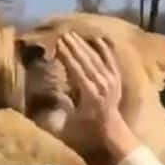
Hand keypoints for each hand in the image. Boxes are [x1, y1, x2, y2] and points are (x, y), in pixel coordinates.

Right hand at [57, 32, 139, 162]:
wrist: (112, 130)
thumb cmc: (87, 128)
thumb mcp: (70, 122)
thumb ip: (60, 108)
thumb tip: (47, 92)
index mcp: (89, 94)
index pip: (76, 70)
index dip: (67, 56)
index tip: (57, 44)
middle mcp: (102, 84)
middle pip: (86, 60)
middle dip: (74, 46)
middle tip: (63, 34)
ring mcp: (111, 81)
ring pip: (97, 58)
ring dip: (84, 45)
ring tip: (73, 34)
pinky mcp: (117, 79)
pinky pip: (111, 60)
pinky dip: (105, 49)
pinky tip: (97, 38)